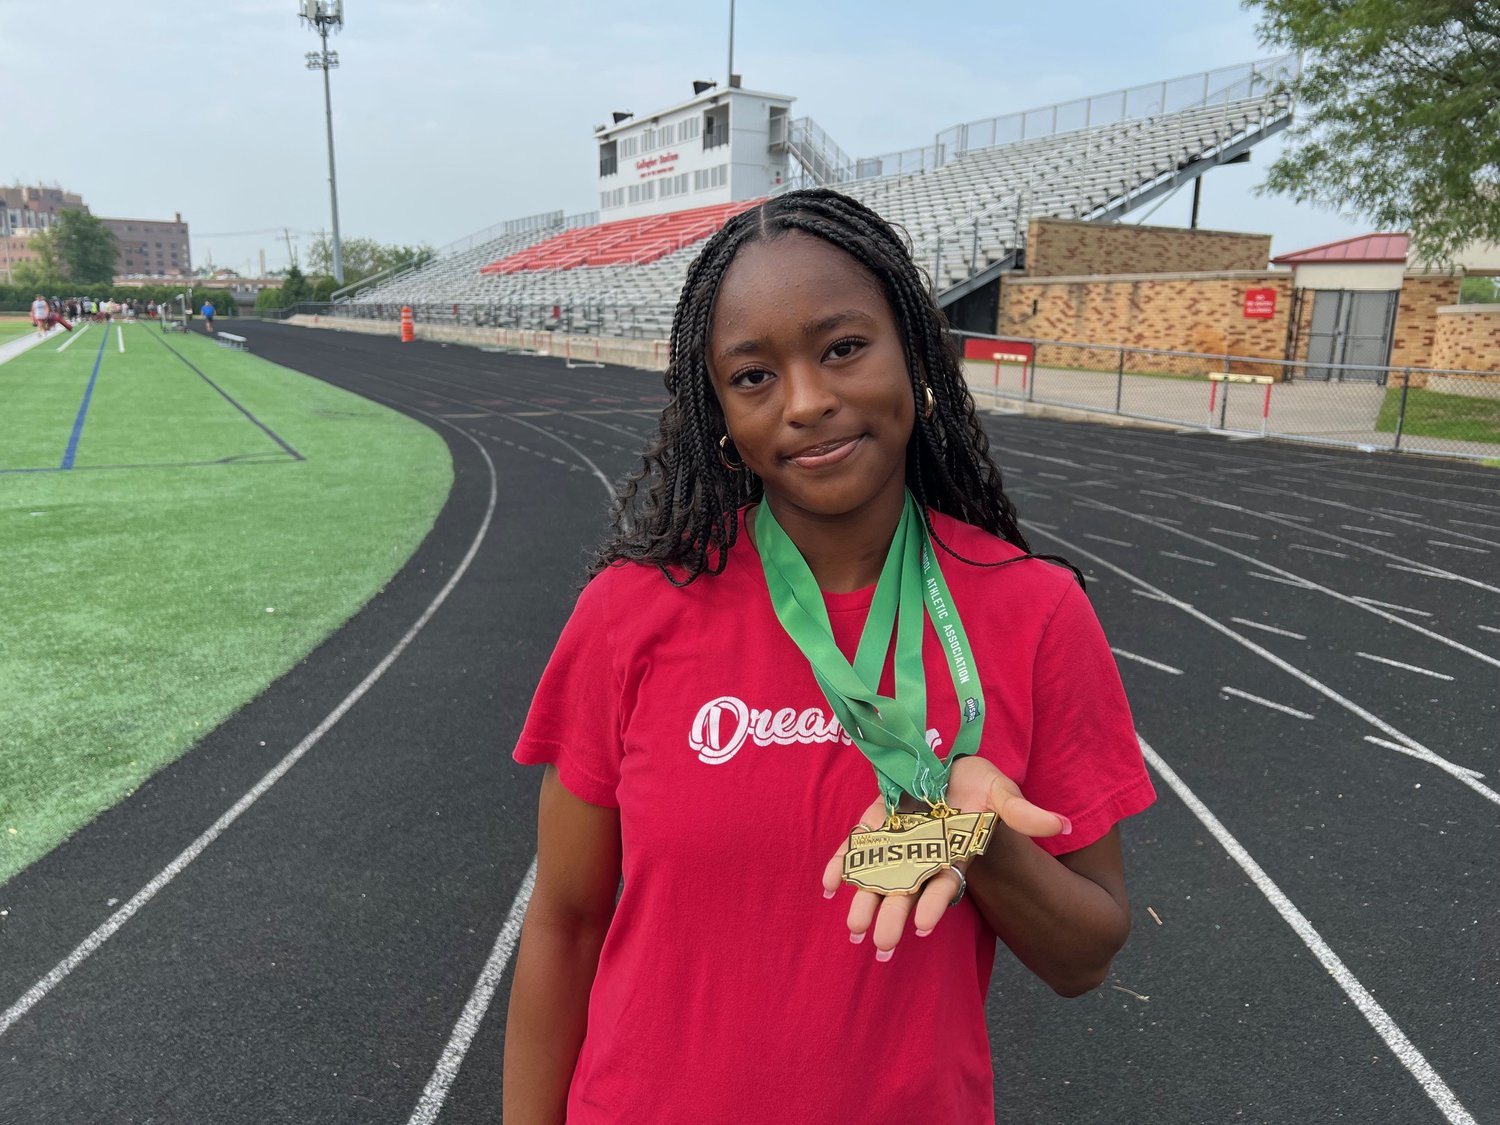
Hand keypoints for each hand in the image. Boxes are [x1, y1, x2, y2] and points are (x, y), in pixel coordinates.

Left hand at [820, 755, 1069, 958]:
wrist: (950, 766)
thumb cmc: (979, 785)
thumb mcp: (1002, 793)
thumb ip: (1024, 813)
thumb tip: (1064, 824)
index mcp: (953, 851)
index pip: (945, 883)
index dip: (934, 904)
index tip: (924, 930)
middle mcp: (923, 852)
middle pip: (907, 889)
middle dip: (893, 916)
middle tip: (879, 946)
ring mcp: (897, 839)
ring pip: (878, 874)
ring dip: (864, 899)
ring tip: (852, 929)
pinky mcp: (876, 822)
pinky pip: (856, 846)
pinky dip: (840, 864)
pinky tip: (827, 884)